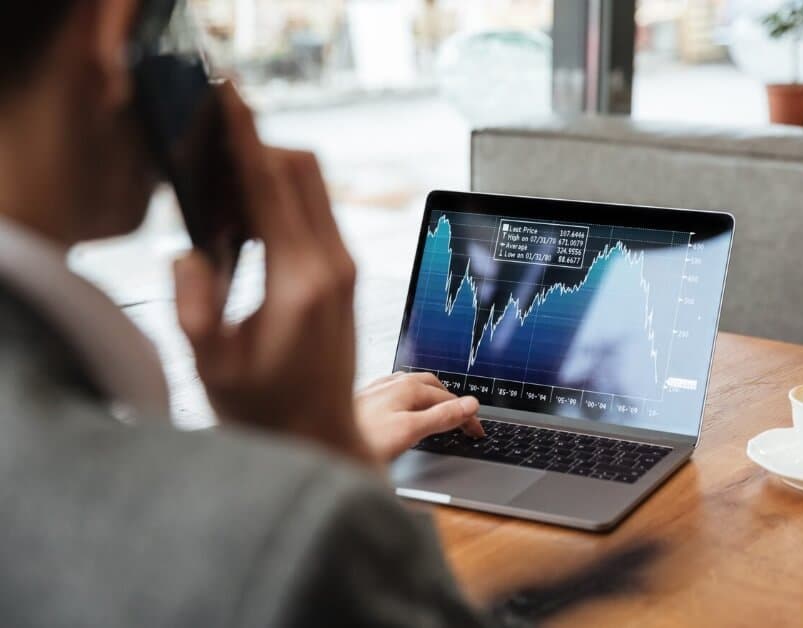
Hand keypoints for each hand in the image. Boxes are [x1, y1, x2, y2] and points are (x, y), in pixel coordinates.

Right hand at [173, 85, 370, 462]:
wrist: (320, 433)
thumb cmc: (267, 409)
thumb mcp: (212, 364)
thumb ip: (193, 302)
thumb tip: (190, 250)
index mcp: (300, 282)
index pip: (272, 185)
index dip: (245, 135)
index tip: (229, 97)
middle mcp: (333, 264)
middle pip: (303, 168)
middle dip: (257, 149)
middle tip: (213, 158)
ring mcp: (344, 266)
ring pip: (313, 184)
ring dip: (270, 174)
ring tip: (224, 202)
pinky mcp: (344, 272)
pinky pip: (317, 210)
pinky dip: (283, 198)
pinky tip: (249, 225)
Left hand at [355, 372, 484, 462]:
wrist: (317, 443)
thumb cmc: (359, 439)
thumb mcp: (409, 431)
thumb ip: (441, 417)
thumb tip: (470, 405)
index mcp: (406, 387)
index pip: (449, 398)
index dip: (467, 416)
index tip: (477, 432)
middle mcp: (391, 383)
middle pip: (432, 387)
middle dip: (451, 401)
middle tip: (464, 422)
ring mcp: (376, 390)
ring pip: (412, 387)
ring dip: (430, 398)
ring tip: (440, 412)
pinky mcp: (364, 401)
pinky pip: (395, 394)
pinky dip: (410, 401)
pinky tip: (402, 411)